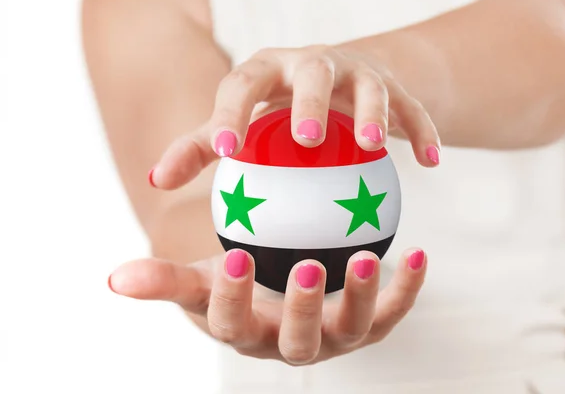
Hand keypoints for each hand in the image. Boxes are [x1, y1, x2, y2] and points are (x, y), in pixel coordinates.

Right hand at [108, 248, 426, 364]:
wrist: (281, 296)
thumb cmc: (239, 283)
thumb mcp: (202, 278)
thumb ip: (165, 280)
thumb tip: (114, 279)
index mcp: (248, 334)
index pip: (233, 325)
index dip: (231, 298)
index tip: (234, 256)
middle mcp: (293, 345)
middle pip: (298, 341)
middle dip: (303, 309)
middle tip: (308, 266)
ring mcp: (335, 338)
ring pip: (352, 329)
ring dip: (364, 297)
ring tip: (372, 256)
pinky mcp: (369, 325)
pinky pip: (392, 312)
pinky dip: (406, 289)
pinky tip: (417, 253)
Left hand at [149, 45, 440, 189]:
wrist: (336, 84)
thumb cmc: (275, 112)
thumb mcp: (239, 124)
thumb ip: (201, 148)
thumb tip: (156, 180)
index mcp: (266, 71)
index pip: (242, 85)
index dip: (234, 112)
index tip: (229, 151)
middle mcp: (310, 65)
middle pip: (310, 71)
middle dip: (309, 100)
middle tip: (306, 139)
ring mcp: (356, 73)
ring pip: (368, 84)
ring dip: (373, 111)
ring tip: (375, 146)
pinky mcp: (393, 86)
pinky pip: (412, 107)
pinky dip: (423, 130)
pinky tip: (431, 162)